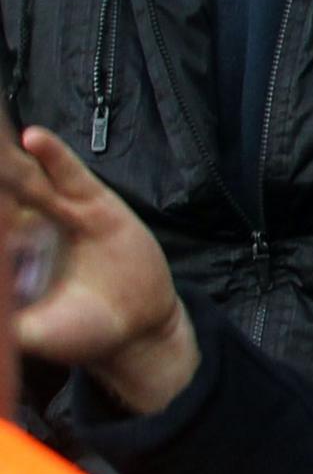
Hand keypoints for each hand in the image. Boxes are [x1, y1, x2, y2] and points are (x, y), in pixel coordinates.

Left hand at [2, 122, 195, 415]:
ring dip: (10, 159)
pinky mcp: (95, 204)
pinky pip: (71, 176)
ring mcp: (60, 214)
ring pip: (27, 179)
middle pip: (2, 196)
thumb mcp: (31, 335)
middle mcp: (28, 230)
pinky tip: (34, 139)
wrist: (137, 328)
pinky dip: (54, 156)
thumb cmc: (80, 333)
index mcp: (10, 258)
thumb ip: (7, 322)